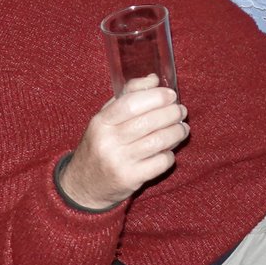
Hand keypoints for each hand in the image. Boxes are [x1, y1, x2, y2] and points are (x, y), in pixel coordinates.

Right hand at [57, 77, 186, 211]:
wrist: (83, 186)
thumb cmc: (100, 145)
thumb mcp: (105, 119)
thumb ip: (128, 96)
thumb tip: (154, 79)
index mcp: (101, 122)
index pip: (130, 103)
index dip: (155, 97)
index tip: (171, 95)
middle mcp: (108, 142)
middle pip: (148, 122)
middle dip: (172, 113)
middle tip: (181, 111)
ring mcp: (118, 162)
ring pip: (158, 141)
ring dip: (177, 132)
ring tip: (182, 128)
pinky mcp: (130, 179)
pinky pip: (160, 162)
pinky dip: (170, 154)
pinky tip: (169, 150)